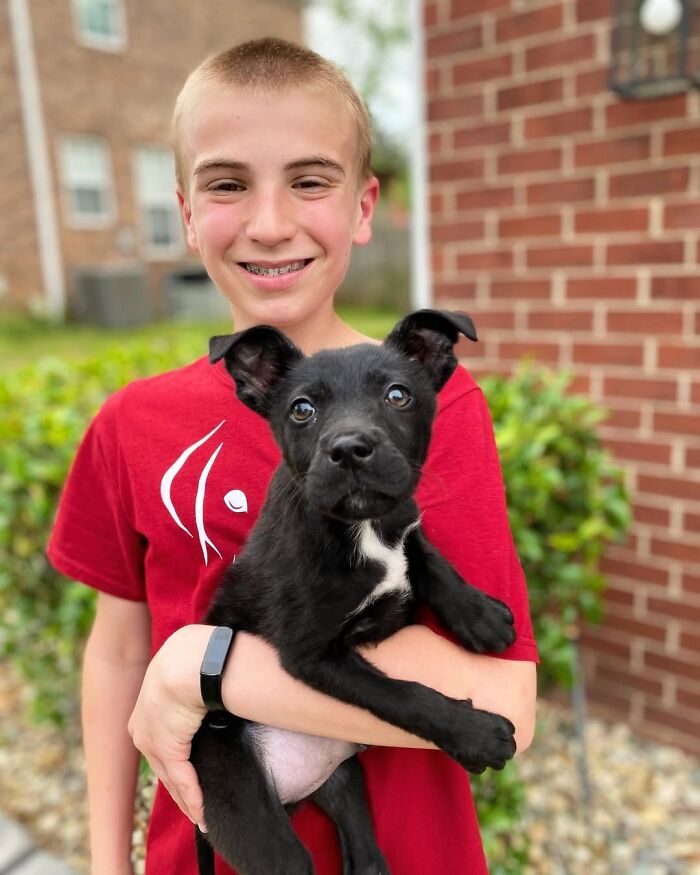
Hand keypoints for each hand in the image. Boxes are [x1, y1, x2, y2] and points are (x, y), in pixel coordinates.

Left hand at [128, 624, 213, 830]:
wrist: (188, 660)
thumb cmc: (193, 656)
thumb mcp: (184, 669)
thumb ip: (190, 681)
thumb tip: (208, 677)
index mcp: (145, 706)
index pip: (157, 741)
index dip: (169, 760)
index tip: (181, 775)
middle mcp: (142, 728)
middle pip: (161, 765)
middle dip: (177, 787)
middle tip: (192, 804)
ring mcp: (154, 741)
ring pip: (171, 779)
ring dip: (187, 799)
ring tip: (200, 816)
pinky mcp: (169, 751)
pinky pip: (184, 780)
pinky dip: (195, 798)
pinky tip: (203, 813)